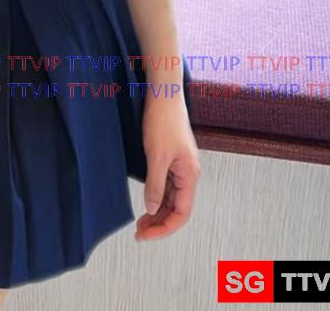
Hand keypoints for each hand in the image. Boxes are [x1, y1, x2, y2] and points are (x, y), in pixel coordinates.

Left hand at [135, 92, 199, 241]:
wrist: (164, 95)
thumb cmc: (163, 121)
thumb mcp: (156, 155)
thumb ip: (155, 185)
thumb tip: (151, 209)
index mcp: (190, 175)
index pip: (181, 214)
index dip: (164, 228)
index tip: (145, 235)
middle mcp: (188, 174)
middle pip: (177, 209)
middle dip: (159, 223)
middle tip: (139, 233)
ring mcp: (180, 167)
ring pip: (172, 199)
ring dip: (158, 213)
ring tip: (141, 223)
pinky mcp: (172, 159)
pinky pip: (167, 186)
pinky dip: (157, 198)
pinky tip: (147, 203)